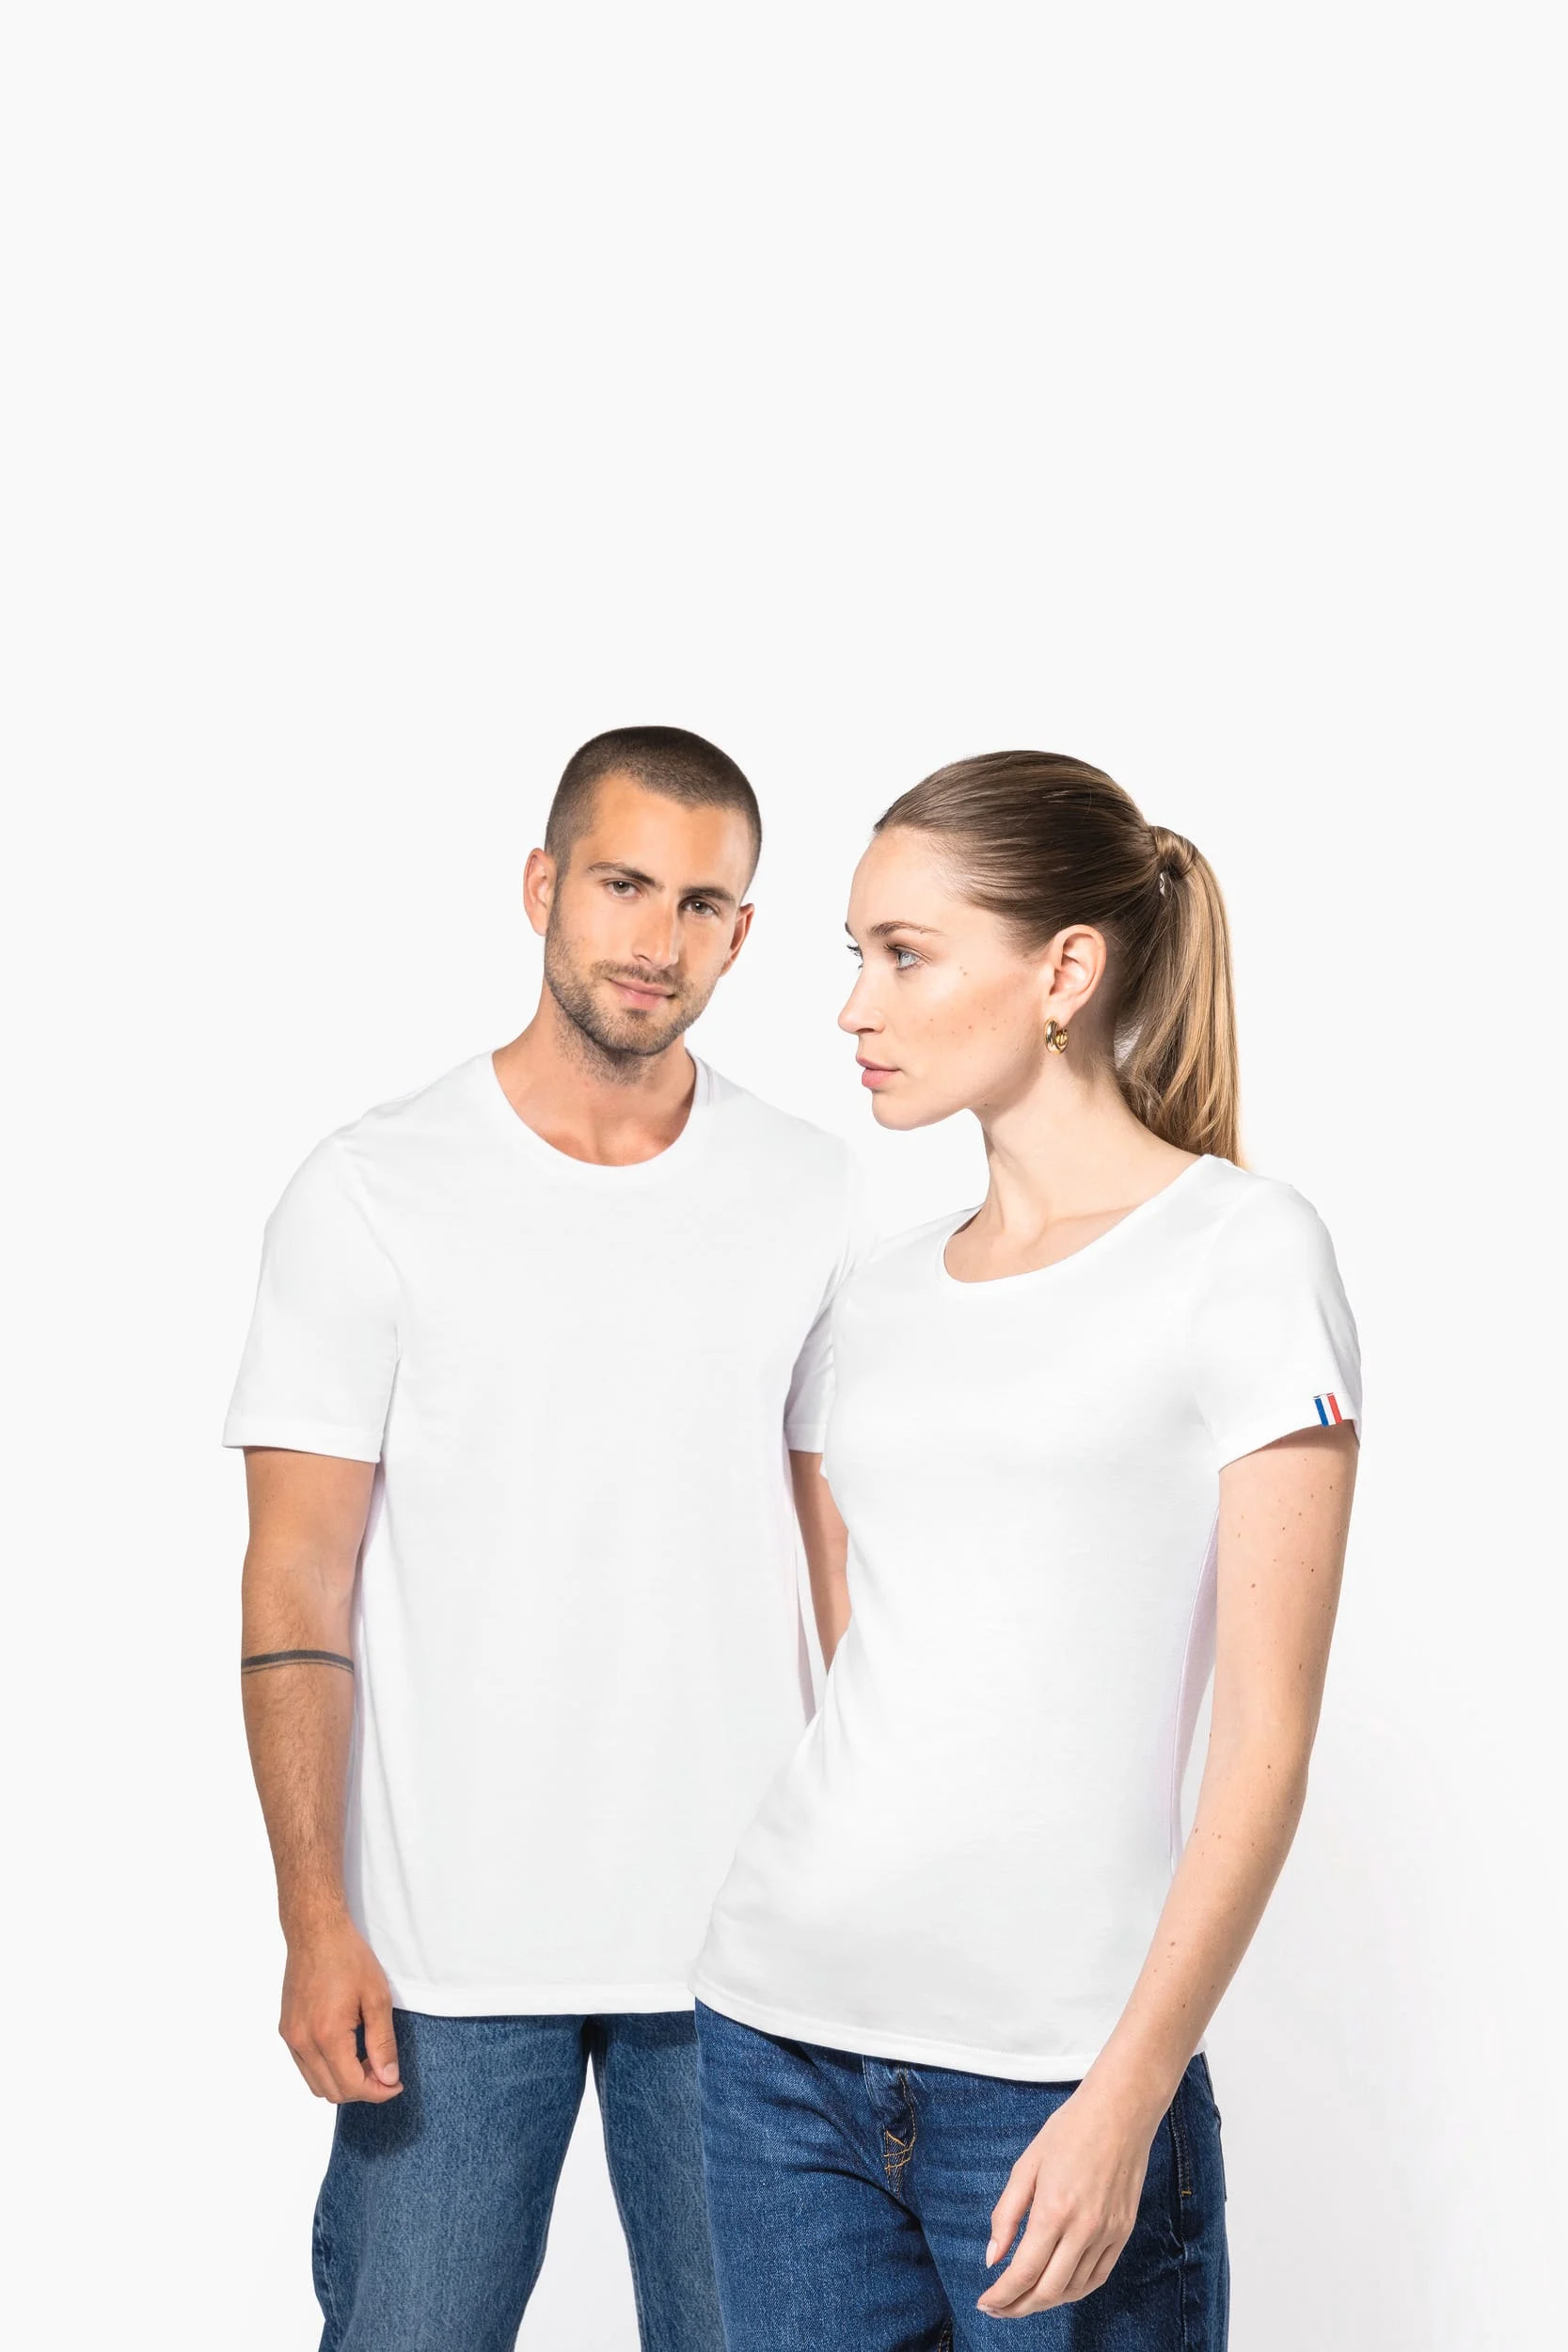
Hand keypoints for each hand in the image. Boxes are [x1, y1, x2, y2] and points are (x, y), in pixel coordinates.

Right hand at [280, 1915, 401, 2102]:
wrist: (316, 1933)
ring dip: (343, 2082)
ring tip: (366, 2060)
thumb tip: (388, 2079)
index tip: (395, 2084)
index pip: (351, 2086)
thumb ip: (382, 2042)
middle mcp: (303, 2041)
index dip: (378, 2092)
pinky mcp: (286, 2031)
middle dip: (362, 2089)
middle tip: (384, 2070)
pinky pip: (305, 2067)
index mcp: (327, 2034)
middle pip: (332, 2092)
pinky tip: (345, 2050)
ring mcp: (291, 2037)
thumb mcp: (377, 1997)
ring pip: (316, 2084)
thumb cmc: (349, 1958)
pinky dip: (326, 2070)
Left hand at [977, 2079, 1156, 2316]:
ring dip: (1045, 2301)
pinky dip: (1075, 2290)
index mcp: (1054, 2210)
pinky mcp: (1124, 2232)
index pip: (1023, 2272)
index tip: (984, 2303)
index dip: (1002, 2295)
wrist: (1121, 2111)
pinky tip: (1057, 2288)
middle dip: (1018, 2307)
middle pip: (1048, 2290)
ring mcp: (1108, 2233)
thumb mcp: (1027, 2165)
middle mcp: (1084, 2229)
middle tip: (998, 2308)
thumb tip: (992, 2258)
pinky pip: (1098, 2277)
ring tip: (1023, 2299)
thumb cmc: (1069, 2131)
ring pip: (1074, 2289)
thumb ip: (1006, 2214)